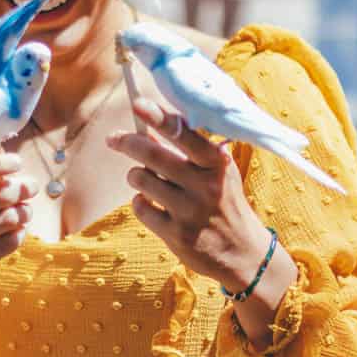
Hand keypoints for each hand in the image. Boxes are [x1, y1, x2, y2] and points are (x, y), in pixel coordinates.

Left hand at [107, 97, 268, 290]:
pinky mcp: (177, 235)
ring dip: (135, 176)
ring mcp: (190, 212)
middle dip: (127, 142)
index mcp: (217, 163)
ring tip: (142, 179)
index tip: (138, 104)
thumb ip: (187, 150)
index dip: (159, 117)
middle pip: (152, 155)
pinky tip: (151, 204)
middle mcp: (205, 186)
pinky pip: (140, 208)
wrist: (243, 252)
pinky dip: (140, 202)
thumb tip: (149, 125)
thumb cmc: (224, 202)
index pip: (184, 134)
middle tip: (114, 138)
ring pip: (141, 180)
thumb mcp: (216, 172)